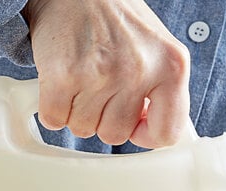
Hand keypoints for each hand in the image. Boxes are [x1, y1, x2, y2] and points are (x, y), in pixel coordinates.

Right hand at [23, 0, 190, 147]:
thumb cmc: (116, 19)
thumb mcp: (156, 50)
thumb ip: (161, 94)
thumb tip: (148, 133)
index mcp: (171, 66)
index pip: (166, 133)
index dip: (146, 135)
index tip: (135, 124)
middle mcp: (138, 70)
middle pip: (116, 136)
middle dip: (104, 118)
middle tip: (100, 86)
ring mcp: (100, 74)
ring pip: (84, 129)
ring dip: (78, 111)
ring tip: (82, 78)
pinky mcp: (64, 76)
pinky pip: (55, 120)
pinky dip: (54, 108)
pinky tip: (62, 82)